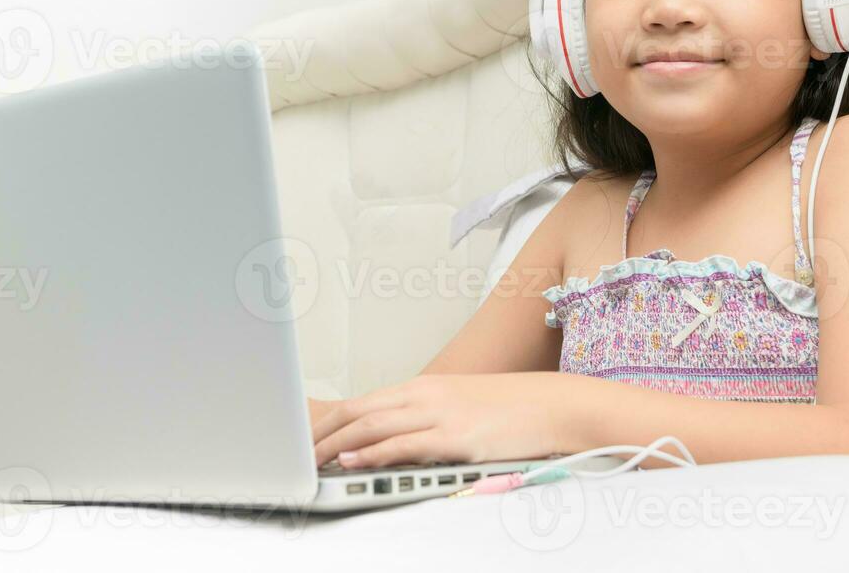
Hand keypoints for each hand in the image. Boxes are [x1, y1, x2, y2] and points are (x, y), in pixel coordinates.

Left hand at [312, 373, 558, 469]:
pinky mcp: (456, 436)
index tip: (306, 440)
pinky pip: (405, 443)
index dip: (328, 421)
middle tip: (296, 454)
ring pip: (374, 425)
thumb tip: (392, 441)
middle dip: (322, 433)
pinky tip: (354, 462)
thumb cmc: (508, 411)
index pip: (361, 402)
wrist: (552, 405)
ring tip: (312, 461)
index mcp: (422, 387)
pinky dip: (374, 453)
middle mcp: (424, 395)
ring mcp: (440, 414)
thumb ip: (423, 420)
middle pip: (358, 411)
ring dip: (338, 445)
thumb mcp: (457, 407)